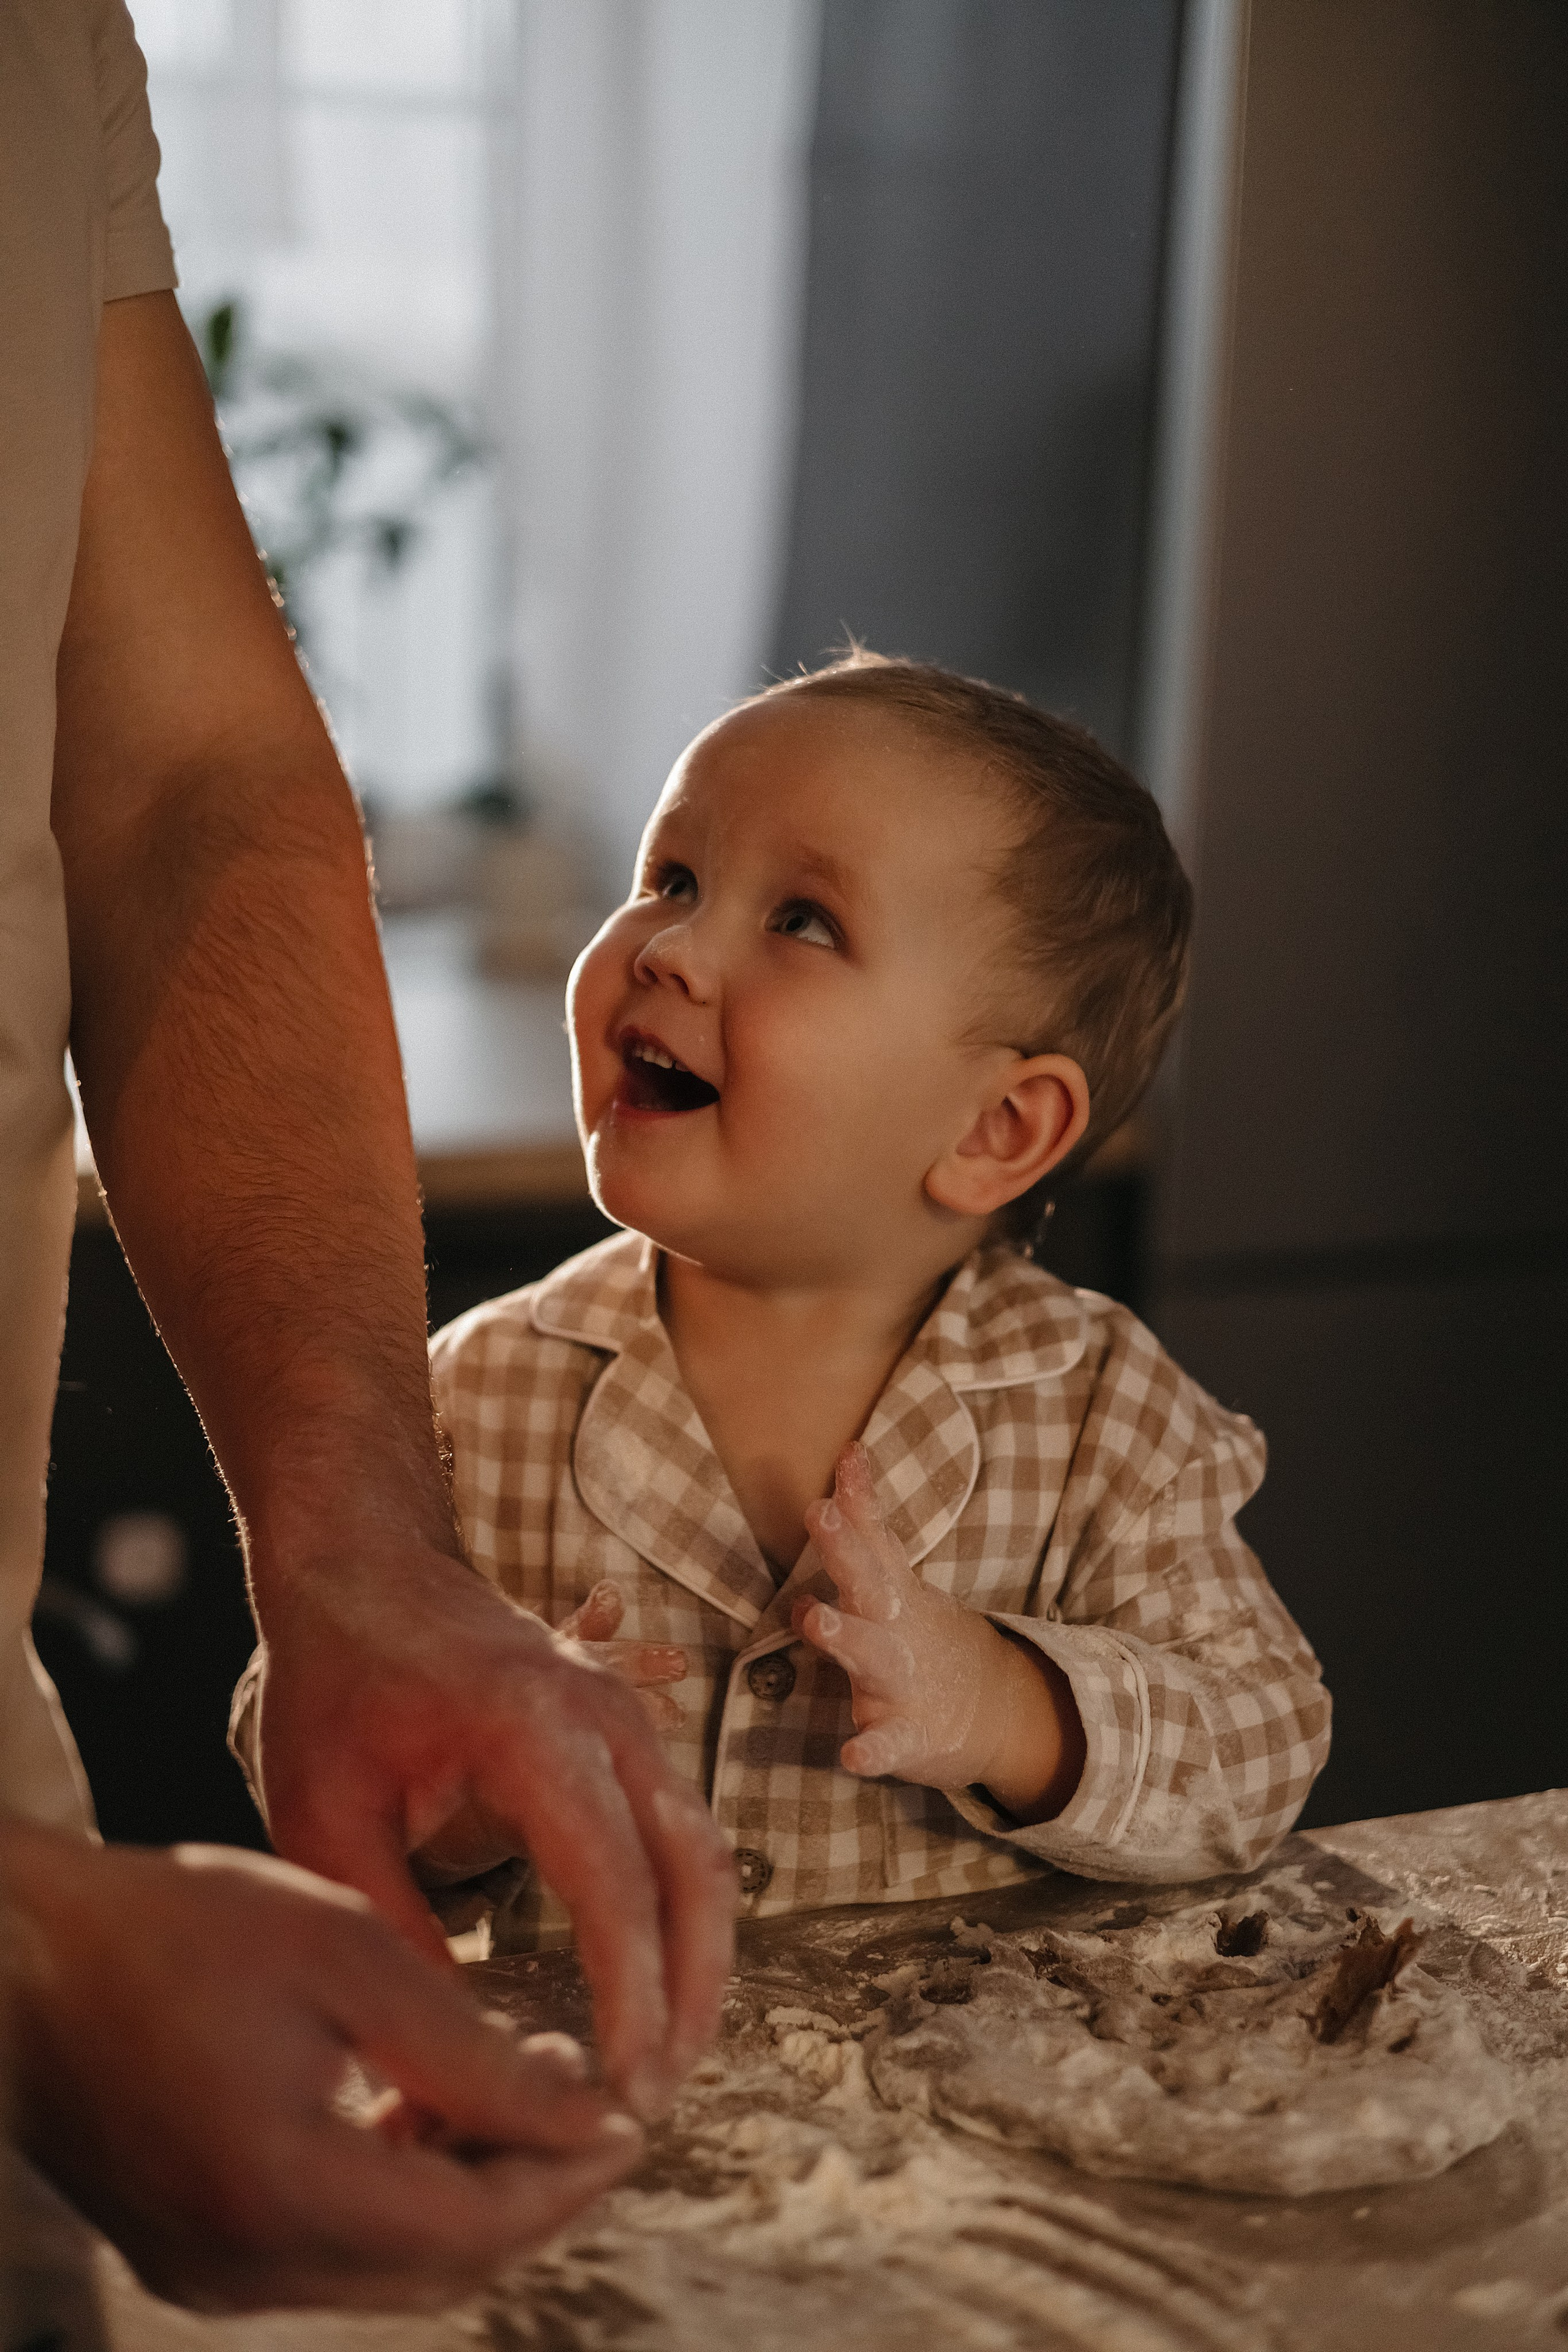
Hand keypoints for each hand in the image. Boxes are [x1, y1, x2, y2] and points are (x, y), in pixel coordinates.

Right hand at [0, 1824, 642, 2312]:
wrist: (26, 1956)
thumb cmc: (182, 1928)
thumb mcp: (348, 1958)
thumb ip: (473, 2054)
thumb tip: (589, 2117)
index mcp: (282, 2193)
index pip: (475, 2227)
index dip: (567, 2176)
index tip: (630, 2115)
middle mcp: (243, 2265)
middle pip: (441, 2267)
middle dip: (534, 2193)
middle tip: (592, 2107)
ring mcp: (210, 2272)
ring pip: (392, 2268)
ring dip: (471, 2192)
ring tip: (521, 2085)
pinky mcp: (192, 2252)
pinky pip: (332, 2252)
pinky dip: (400, 2193)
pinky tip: (428, 2105)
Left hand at [248, 1533, 734, 2122]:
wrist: (362, 1563)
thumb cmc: (334, 1680)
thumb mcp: (326, 1815)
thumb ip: (390, 1929)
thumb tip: (449, 2044)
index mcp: (537, 1731)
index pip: (616, 1884)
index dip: (632, 1997)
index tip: (626, 2087)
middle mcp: (606, 1717)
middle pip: (694, 1869)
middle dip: (692, 1991)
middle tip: (658, 2095)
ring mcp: (627, 1714)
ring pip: (704, 1849)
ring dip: (701, 1955)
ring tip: (668, 2056)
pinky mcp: (625, 1727)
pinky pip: (681, 1827)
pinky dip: (684, 1909)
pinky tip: (658, 1980)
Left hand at [794, 1443, 1084, 1820]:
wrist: (991, 1713)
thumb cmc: (918, 1638)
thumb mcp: (897, 1582)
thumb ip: (866, 1529)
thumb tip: (843, 1464)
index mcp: (893, 1594)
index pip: (875, 1537)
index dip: (859, 1499)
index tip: (848, 1456)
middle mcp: (896, 1629)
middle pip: (868, 1583)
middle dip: (843, 1549)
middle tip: (817, 1512)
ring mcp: (904, 1681)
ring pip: (870, 1655)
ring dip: (842, 1634)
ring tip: (812, 1616)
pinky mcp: (910, 1735)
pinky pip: (888, 1743)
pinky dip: (872, 1750)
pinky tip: (852, 1756)